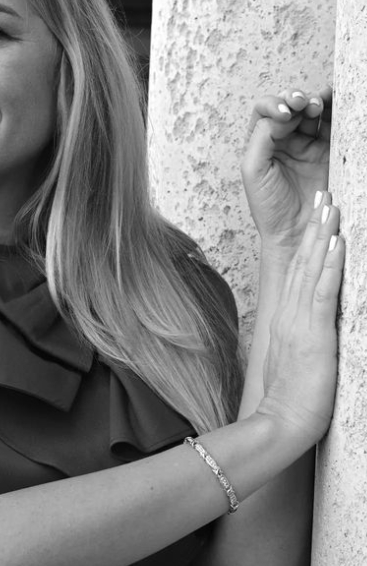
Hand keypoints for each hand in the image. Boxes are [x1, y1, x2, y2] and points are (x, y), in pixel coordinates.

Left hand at [241, 85, 331, 251]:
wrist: (295, 233)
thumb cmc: (269, 207)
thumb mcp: (253, 170)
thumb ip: (261, 138)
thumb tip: (279, 116)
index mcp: (260, 142)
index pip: (264, 111)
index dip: (274, 104)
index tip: (284, 114)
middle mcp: (283, 140)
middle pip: (289, 106)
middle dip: (294, 99)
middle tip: (300, 105)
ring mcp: (307, 145)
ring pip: (311, 112)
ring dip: (314, 102)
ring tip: (316, 104)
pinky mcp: (328, 152)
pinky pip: (332, 126)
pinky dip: (333, 111)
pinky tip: (333, 102)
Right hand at [256, 191, 343, 446]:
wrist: (280, 421)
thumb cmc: (289, 400)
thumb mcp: (293, 361)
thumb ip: (300, 338)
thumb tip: (310, 327)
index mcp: (286, 318)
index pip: (297, 272)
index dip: (307, 243)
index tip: (315, 218)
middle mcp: (290, 312)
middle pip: (302, 261)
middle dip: (314, 226)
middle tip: (322, 194)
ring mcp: (299, 320)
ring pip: (311, 268)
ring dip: (322, 234)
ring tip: (329, 205)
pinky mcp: (313, 332)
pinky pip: (322, 292)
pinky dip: (329, 264)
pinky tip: (336, 242)